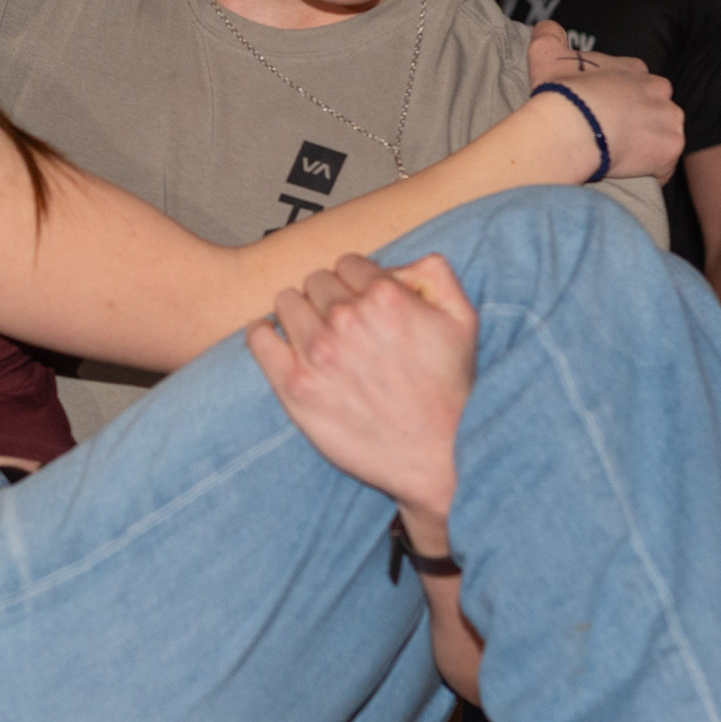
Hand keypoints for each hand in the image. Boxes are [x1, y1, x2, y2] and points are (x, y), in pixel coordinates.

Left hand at [246, 254, 476, 540]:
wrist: (437, 458)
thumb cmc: (452, 392)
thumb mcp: (463, 319)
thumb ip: (433, 273)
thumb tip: (396, 264)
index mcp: (385, 296)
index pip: (348, 264)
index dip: (356, 284)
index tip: (361, 305)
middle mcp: (347, 319)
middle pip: (316, 281)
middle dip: (330, 298)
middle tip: (343, 327)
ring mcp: (317, 352)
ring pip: (287, 302)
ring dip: (299, 314)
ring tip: (315, 338)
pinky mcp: (294, 386)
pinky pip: (258, 336)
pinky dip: (263, 333)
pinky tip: (276, 341)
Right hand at [525, 44, 679, 184]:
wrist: (571, 128)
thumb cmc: (560, 93)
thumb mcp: (547, 55)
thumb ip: (548, 36)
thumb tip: (545, 26)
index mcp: (634, 69)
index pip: (637, 84)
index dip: (620, 101)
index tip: (603, 114)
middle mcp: (658, 90)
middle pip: (656, 110)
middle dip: (640, 124)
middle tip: (611, 138)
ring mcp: (668, 120)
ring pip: (663, 137)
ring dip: (646, 148)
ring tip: (618, 158)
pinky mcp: (669, 149)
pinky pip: (663, 167)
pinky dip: (649, 173)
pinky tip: (627, 175)